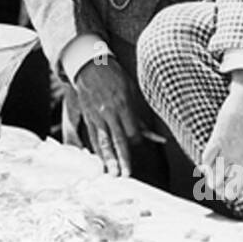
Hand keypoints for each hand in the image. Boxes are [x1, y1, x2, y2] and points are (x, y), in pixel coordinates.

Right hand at [72, 55, 139, 175]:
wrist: (90, 66)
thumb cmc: (115, 77)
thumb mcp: (131, 91)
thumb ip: (139, 117)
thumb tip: (154, 137)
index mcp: (123, 106)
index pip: (132, 132)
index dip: (136, 141)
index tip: (138, 143)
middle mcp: (109, 113)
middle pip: (117, 140)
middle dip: (121, 159)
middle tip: (124, 175)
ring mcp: (97, 116)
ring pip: (103, 142)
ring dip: (107, 159)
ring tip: (110, 173)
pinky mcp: (88, 117)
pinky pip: (93, 137)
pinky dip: (97, 150)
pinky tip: (100, 161)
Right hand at [199, 72, 242, 194]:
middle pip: (233, 192)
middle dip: (234, 192)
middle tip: (236, 187)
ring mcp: (227, 152)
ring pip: (215, 180)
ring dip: (217, 184)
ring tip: (219, 184)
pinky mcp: (216, 140)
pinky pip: (206, 161)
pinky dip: (206, 167)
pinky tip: (209, 169)